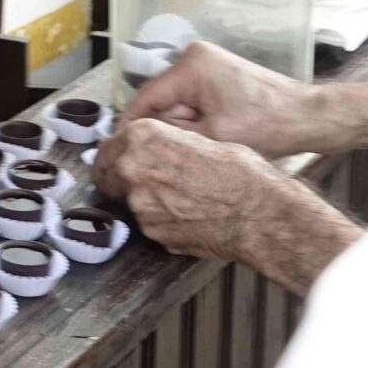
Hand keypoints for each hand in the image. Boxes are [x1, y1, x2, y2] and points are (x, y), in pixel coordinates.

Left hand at [95, 118, 359, 292]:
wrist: (259, 212)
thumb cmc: (241, 172)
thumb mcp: (200, 138)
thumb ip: (165, 144)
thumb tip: (152, 150)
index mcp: (143, 137)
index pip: (109, 144)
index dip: (115, 152)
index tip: (118, 158)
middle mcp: (133, 168)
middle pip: (109, 173)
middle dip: (120, 176)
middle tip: (142, 180)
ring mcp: (139, 203)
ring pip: (131, 199)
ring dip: (146, 199)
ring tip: (180, 198)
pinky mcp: (151, 231)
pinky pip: (149, 222)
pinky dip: (161, 219)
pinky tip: (188, 215)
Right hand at [118, 40, 312, 158]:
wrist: (307, 117)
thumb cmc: (267, 125)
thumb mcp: (213, 137)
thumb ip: (172, 135)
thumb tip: (141, 140)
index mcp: (190, 65)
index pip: (146, 97)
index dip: (131, 125)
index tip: (118, 149)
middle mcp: (193, 56)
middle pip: (161, 99)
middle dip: (167, 126)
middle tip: (177, 153)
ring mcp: (206, 63)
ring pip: (176, 101)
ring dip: (183, 125)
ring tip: (203, 144)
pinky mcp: (217, 74)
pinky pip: (191, 99)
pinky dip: (195, 118)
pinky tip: (210, 135)